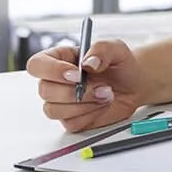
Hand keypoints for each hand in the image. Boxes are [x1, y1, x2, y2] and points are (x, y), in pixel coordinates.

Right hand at [26, 40, 145, 132]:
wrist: (134, 85)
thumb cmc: (121, 64)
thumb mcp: (116, 48)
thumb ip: (102, 49)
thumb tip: (88, 62)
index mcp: (60, 58)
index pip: (37, 64)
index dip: (52, 71)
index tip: (76, 74)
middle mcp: (56, 81)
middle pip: (44, 90)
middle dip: (74, 91)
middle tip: (101, 86)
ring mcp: (62, 102)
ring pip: (54, 110)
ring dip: (83, 104)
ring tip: (105, 94)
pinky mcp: (71, 119)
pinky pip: (70, 123)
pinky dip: (89, 115)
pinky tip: (101, 105)